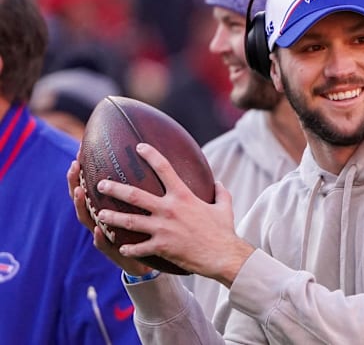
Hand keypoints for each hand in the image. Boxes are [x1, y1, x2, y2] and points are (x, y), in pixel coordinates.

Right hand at [67, 157, 151, 275]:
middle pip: (82, 199)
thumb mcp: (142, 208)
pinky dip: (99, 237)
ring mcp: (104, 235)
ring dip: (82, 205)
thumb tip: (149, 158)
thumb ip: (142, 189)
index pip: (91, 185)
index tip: (80, 151)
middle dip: (76, 181)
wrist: (149, 261)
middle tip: (75, 166)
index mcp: (107, 207)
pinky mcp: (113, 252)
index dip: (85, 170)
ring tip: (79, 191)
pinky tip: (98, 229)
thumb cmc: (145, 231)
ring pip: (88, 219)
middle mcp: (101, 219)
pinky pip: (104, 244)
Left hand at [93, 143, 253, 286]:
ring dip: (112, 218)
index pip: (164, 169)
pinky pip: (139, 247)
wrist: (222, 255)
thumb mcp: (224, 207)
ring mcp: (163, 229)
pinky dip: (128, 248)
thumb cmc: (223, 231)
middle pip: (135, 195)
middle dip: (115, 188)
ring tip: (99, 214)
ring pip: (130, 221)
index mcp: (183, 196)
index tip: (139, 147)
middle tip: (101, 184)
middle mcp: (169, 209)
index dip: (151, 155)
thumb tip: (218, 183)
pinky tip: (121, 247)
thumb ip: (220, 193)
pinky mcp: (161, 246)